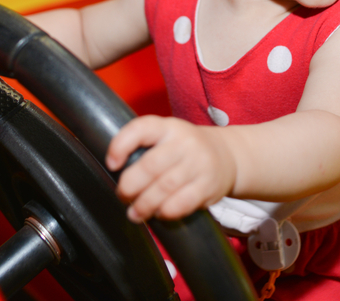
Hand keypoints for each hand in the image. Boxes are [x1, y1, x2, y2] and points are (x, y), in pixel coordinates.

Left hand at [106, 116, 235, 222]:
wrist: (227, 155)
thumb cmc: (185, 148)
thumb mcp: (167, 135)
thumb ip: (143, 146)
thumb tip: (115, 171)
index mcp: (168, 127)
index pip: (141, 129)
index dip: (121, 146)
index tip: (112, 164)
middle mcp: (184, 142)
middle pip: (150, 166)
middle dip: (130, 186)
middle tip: (123, 196)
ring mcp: (199, 163)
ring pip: (164, 188)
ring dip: (144, 204)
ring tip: (135, 213)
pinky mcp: (209, 185)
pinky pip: (182, 203)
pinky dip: (166, 211)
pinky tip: (159, 213)